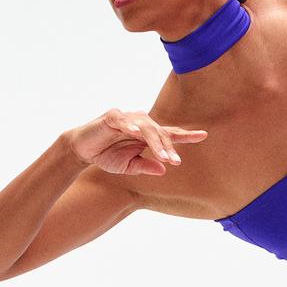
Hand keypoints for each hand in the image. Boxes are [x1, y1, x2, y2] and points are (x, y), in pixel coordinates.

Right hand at [71, 109, 204, 177]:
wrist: (82, 151)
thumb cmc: (107, 156)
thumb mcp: (128, 166)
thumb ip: (145, 166)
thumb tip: (163, 169)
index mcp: (146, 135)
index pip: (169, 134)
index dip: (186, 135)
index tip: (204, 135)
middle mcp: (140, 124)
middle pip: (159, 133)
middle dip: (168, 148)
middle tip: (175, 161)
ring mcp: (127, 119)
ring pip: (145, 127)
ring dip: (154, 141)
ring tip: (162, 155)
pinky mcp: (111, 117)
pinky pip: (123, 120)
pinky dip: (129, 126)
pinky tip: (135, 133)